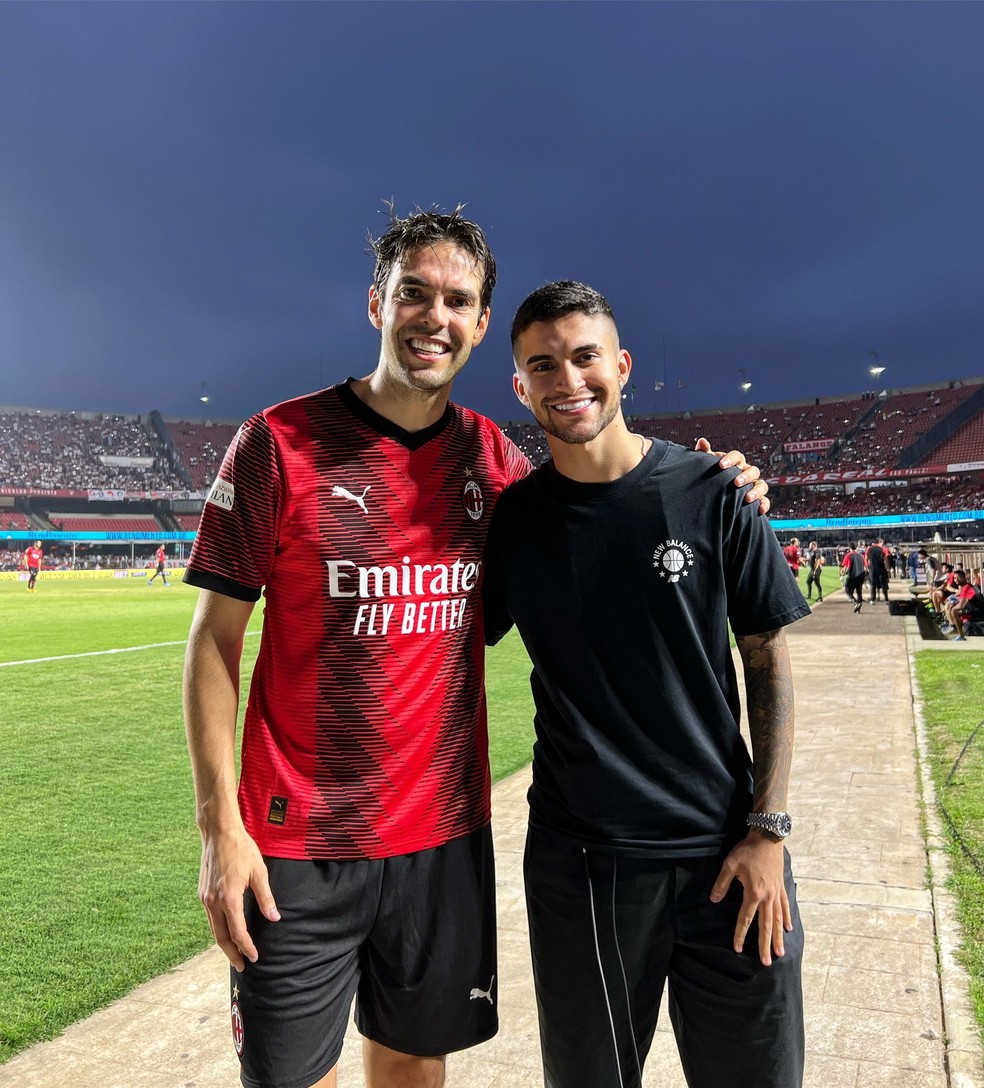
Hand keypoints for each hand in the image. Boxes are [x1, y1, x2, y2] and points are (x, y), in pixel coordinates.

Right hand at [198, 827, 279, 969]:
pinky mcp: (202, 892)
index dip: (246, 947)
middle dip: (232, 954)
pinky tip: (226, 931)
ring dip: (224, 944)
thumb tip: (274, 918)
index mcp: (229, 898)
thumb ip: (266, 897)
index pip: (238, 932)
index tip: (255, 957)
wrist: (218, 832)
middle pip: (221, 937)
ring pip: (213, 929)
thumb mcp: (259, 871)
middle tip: (243, 966)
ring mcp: (205, 898)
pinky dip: (218, 929)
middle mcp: (213, 902)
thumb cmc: (241, 849)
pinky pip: (210, 917)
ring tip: (235, 954)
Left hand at [694, 438, 770, 514]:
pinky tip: (760, 510)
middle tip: (736, 482)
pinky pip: (765, 500)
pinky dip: (764, 504)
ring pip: (762, 484)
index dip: (730, 459)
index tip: (721, 465)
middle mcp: (747, 472)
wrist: (715, 492)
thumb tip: (702, 440)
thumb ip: (704, 453)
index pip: (737, 456)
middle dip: (745, 476)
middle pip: (752, 470)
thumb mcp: (708, 464)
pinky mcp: (757, 498)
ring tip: (747, 498)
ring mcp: (753, 485)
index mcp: (736, 462)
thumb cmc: (714, 475)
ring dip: (756, 490)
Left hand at [709, 832, 791, 965]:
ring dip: (778, 937)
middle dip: (765, 945)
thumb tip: (713, 899)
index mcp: (753, 893)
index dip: (740, 934)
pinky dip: (787, 918)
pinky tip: (788, 928)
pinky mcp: (781, 886)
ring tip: (780, 953)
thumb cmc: (747, 850)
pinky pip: (785, 906)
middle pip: (765, 925)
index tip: (738, 948)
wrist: (767, 837)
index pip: (745, 919)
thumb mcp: (730, 864)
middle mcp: (767, 897)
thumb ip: (722, 883)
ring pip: (778, 920)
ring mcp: (776, 893)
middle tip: (767, 962)